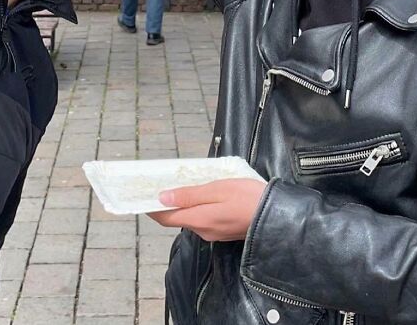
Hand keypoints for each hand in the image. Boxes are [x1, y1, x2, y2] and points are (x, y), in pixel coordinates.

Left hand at [148, 178, 266, 241]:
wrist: (276, 216)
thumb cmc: (247, 198)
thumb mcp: (216, 189)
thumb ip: (189, 195)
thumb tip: (162, 198)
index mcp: (199, 220)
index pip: (165, 217)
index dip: (151, 208)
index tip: (140, 196)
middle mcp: (203, 230)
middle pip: (177, 217)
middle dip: (165, 204)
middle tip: (157, 184)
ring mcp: (215, 233)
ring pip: (191, 218)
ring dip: (181, 204)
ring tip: (176, 185)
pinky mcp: (225, 230)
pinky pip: (203, 218)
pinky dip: (195, 207)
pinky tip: (199, 194)